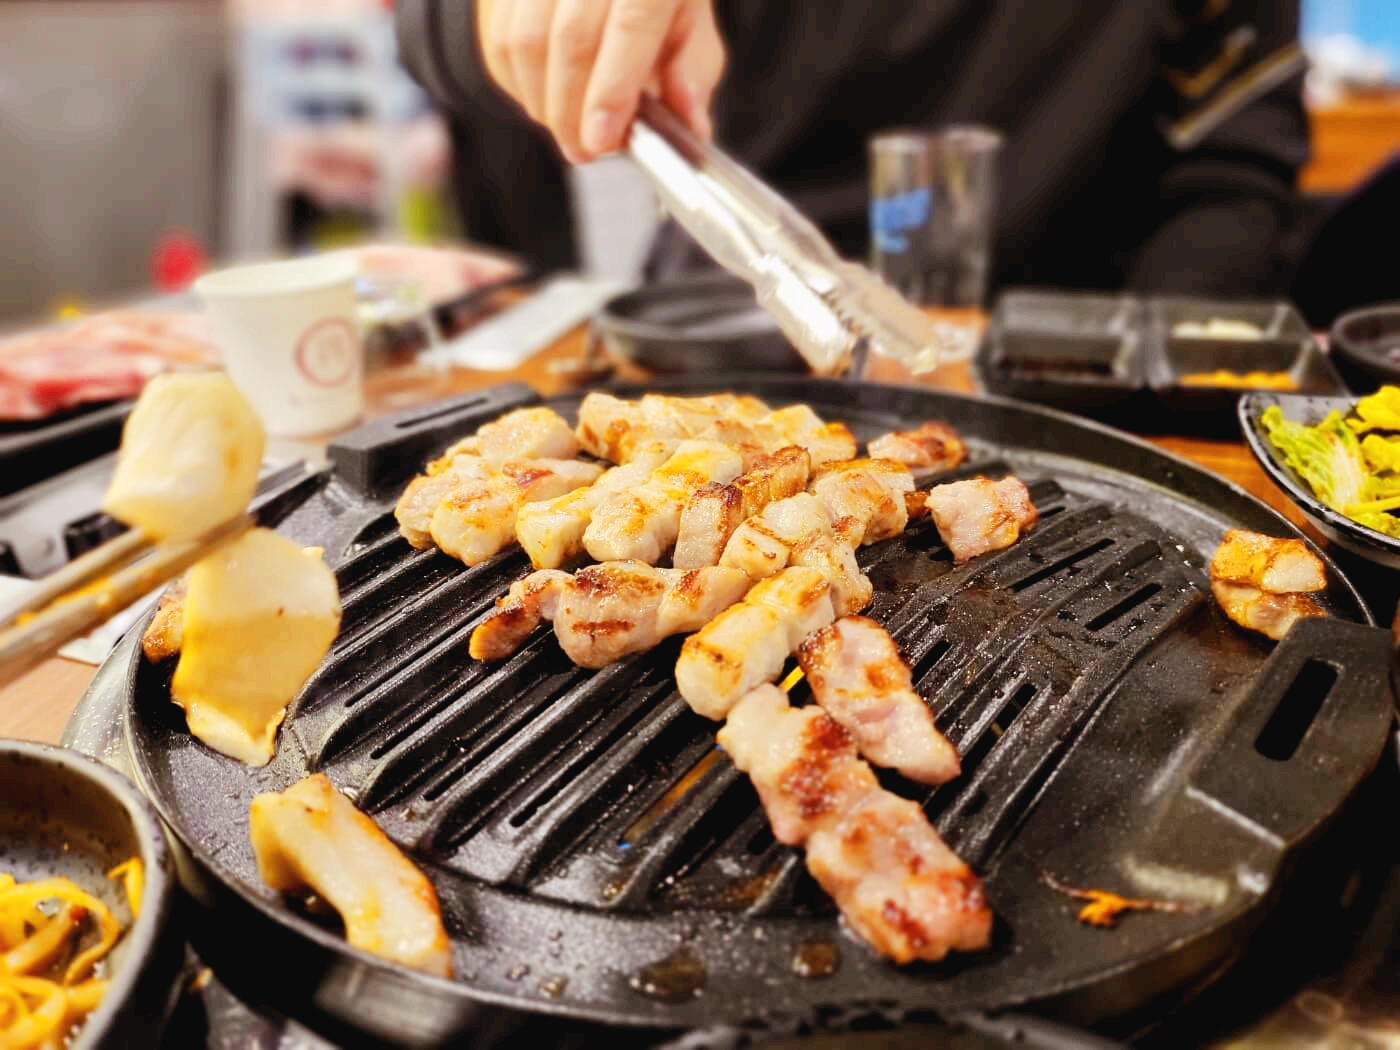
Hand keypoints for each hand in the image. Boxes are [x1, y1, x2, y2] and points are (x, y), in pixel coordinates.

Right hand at [477, 0, 724, 163]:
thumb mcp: (691, 26)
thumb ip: (691, 76)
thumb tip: (691, 124)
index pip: (632, 25)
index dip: (613, 89)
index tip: (602, 140)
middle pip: (573, 38)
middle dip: (573, 111)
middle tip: (583, 151)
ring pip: (527, 40)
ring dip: (543, 102)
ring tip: (566, 128)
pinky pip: (499, 38)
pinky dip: (518, 83)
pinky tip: (544, 96)